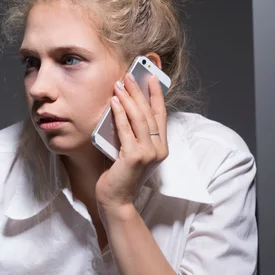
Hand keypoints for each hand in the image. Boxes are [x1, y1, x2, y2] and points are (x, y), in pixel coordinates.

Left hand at [95, 72, 167, 216]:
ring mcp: (148, 153)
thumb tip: (122, 108)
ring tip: (120, 83)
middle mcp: (159, 149)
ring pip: (139, 119)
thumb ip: (131, 135)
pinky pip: (126, 129)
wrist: (116, 200)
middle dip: (139, 91)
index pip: (160, 115)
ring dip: (129, 98)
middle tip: (130, 75)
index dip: (156, 95)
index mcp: (161, 147)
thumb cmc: (119, 176)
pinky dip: (119, 113)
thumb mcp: (129, 151)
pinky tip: (114, 102)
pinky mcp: (134, 156)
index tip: (151, 77)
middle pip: (149, 113)